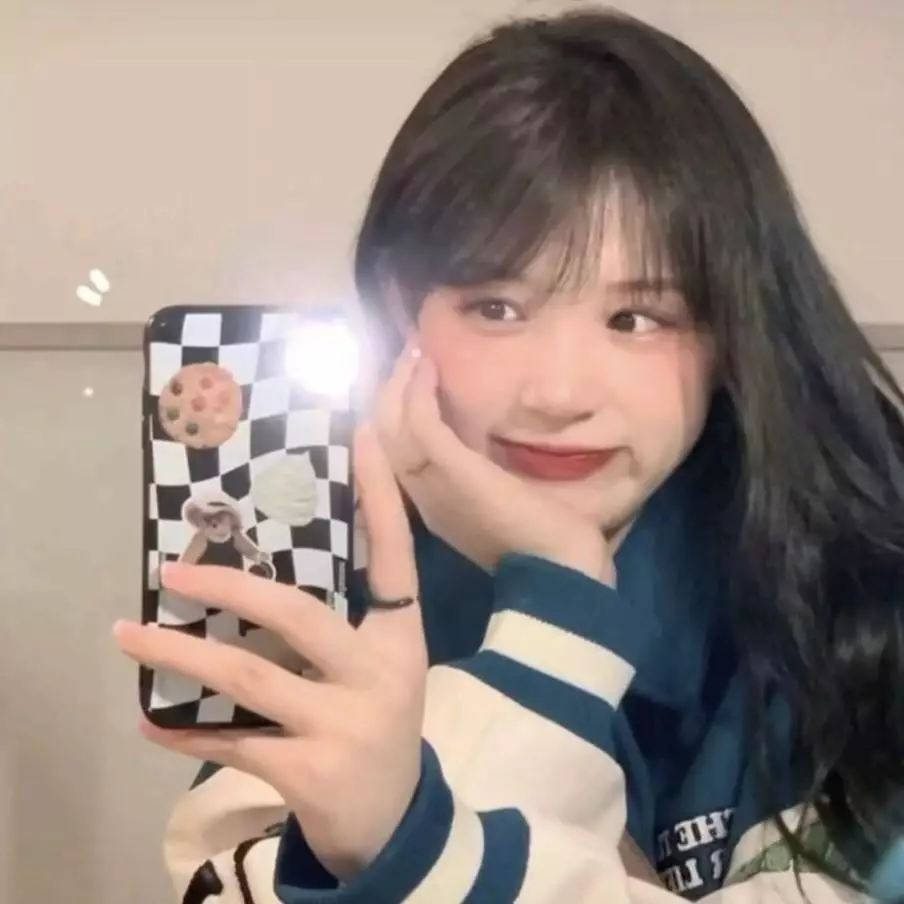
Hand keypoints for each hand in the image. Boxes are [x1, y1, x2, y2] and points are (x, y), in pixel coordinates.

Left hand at [115, 426, 426, 877]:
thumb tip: (250, 583)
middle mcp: (379, 673)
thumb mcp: (377, 671)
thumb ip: (334, 631)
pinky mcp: (310, 772)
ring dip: (180, 654)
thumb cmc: (380, 728)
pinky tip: (149, 719)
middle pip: (296, 613)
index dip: (379, 497)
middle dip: (229, 587)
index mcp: (401, 639)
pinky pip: (232, 742)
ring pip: (248, 676)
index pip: (394, 556)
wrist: (400, 826)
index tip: (358, 437)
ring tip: (127, 635)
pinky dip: (186, 731)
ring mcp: (345, 724)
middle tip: (170, 571)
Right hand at [375, 345, 615, 584]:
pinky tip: (426, 365)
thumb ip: (480, 479)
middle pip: (382, 435)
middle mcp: (420, 494)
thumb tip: (485, 448)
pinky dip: (417, 392)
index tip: (406, 379)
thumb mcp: (499, 504)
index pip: (393, 454)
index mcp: (431, 505)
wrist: (560, 570)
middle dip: (388, 392)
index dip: (393, 415)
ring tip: (411, 352)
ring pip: (390, 425)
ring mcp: (431, 483)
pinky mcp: (451, 469)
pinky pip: (420, 423)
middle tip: (404, 355)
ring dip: (398, 384)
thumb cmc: (542, 541)